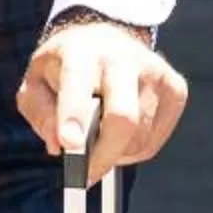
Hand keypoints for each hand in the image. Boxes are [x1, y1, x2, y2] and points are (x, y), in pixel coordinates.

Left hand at [18, 19, 187, 188]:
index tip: (69, 144)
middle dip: (104, 154)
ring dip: (116, 153)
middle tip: (85, 173)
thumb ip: (39, 112)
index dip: (74, 116)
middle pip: (123, 117)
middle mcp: (123, 58)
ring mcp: (155, 72)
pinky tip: (121, 133)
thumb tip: (58, 144)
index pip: (78, 82)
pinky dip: (135, 149)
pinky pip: (155, 140)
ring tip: (100, 138)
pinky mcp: (175, 89)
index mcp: (82, 52)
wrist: (106, 39)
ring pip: (139, 137)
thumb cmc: (68, 66)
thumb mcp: (37, 81)